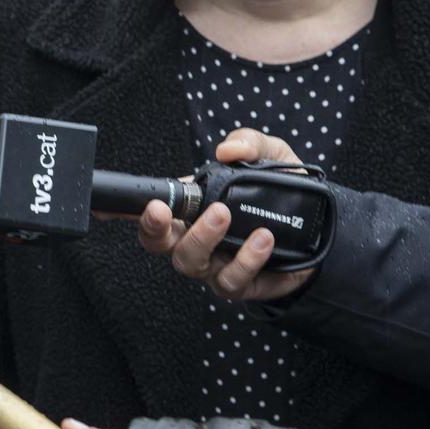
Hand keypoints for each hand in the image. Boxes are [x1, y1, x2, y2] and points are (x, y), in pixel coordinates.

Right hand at [137, 128, 315, 302]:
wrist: (322, 232)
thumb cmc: (284, 195)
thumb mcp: (273, 157)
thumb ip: (250, 143)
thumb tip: (227, 150)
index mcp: (192, 210)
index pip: (151, 211)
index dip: (123, 210)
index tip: (107, 205)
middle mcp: (197, 240)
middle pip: (158, 244)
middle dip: (153, 228)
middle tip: (164, 210)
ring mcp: (216, 266)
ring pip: (190, 263)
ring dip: (202, 238)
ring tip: (225, 214)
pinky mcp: (243, 285)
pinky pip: (232, 279)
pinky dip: (246, 258)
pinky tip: (264, 239)